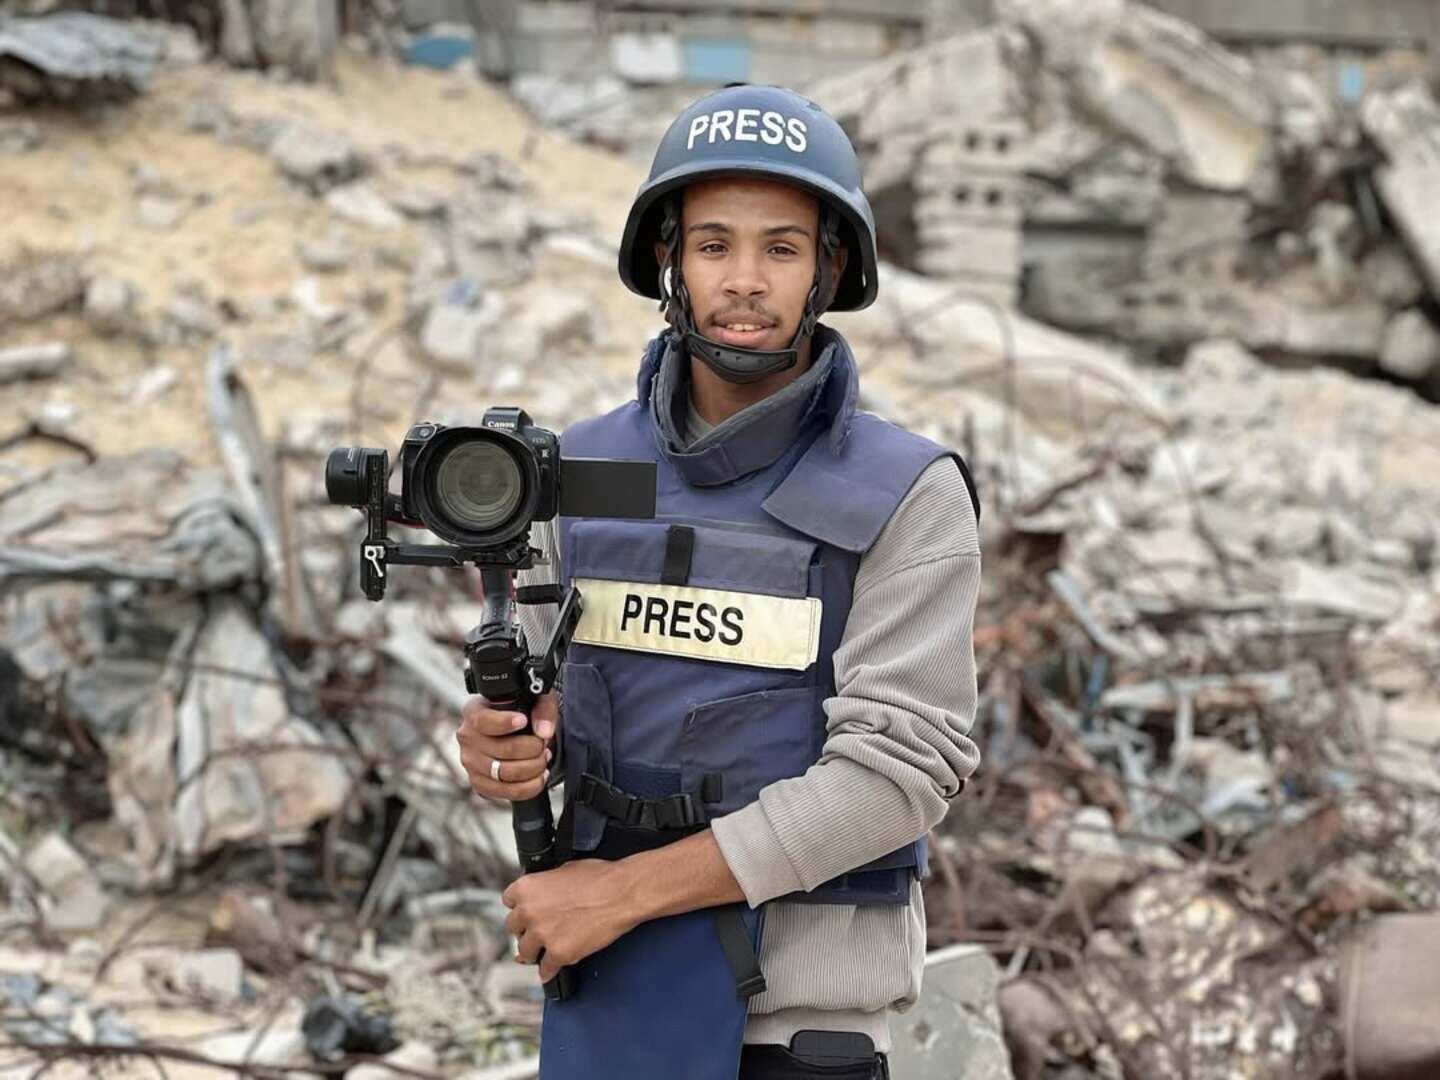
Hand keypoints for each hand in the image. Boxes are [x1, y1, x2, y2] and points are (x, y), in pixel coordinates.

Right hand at [456, 691, 558, 802]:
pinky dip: (529, 787)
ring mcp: (471, 763)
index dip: (504, 723)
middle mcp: (468, 738)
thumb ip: (543, 710)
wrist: (515, 731)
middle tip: (544, 744)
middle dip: (532, 748)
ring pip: (504, 774)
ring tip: (543, 758)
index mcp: (474, 712)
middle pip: (501, 750)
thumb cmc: (523, 712)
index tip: (523, 721)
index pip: (482, 720)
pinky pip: (505, 792)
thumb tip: (544, 732)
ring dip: (533, 768)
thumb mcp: (537, 699)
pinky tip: (539, 775)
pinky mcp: (480, 783)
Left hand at [503, 860, 639, 982]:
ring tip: (541, 952)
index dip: (520, 908)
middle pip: (513, 928)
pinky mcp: (558, 954)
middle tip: (536, 931)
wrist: (621, 893)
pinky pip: (545, 970)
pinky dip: (549, 971)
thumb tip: (544, 894)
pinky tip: (552, 969)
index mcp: (527, 888)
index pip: (508, 902)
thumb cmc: (599, 878)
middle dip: (525, 929)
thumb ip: (545, 886)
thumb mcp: (564, 870)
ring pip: (524, 952)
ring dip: (533, 952)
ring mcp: (542, 935)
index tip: (526, 913)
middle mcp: (528, 912)